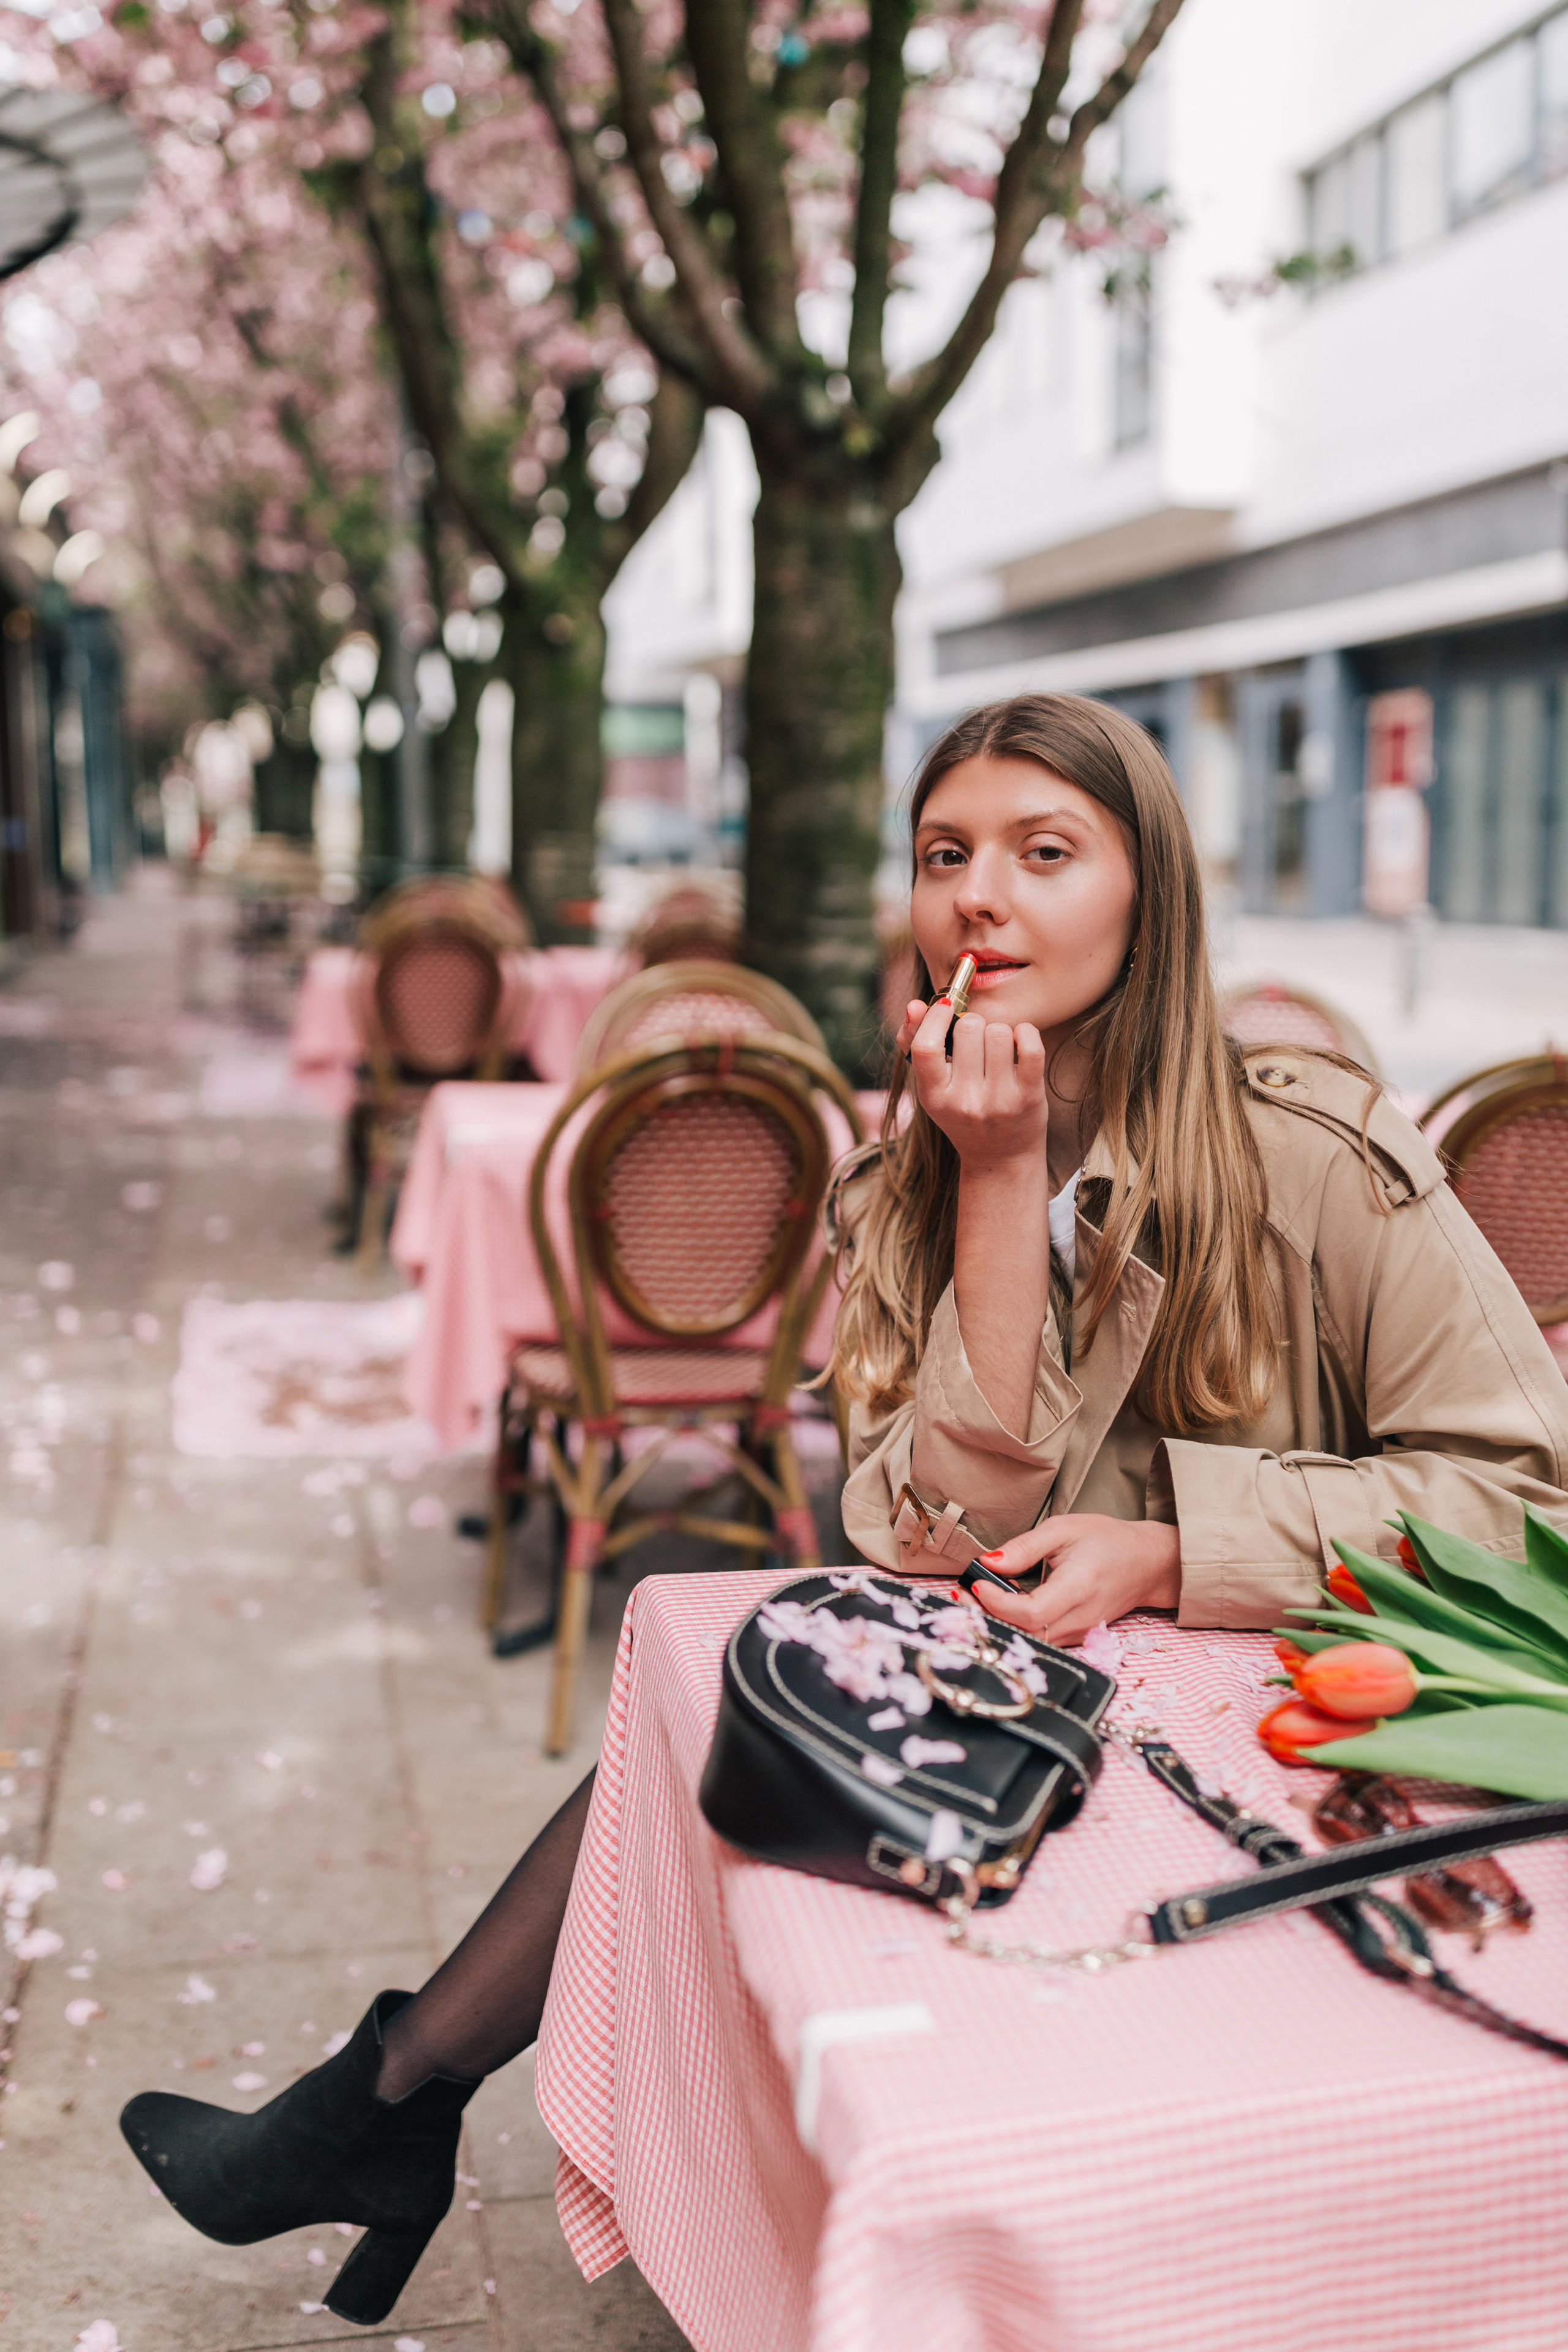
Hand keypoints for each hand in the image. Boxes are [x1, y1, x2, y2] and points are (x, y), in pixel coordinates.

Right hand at [895, 994, 1046, 1174]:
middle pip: (969, 1028)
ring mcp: (999, 1101)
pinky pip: (1030, 1044)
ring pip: (999, 1031)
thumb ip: (916, 1044)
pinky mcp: (1030, 1097)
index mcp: (934, 1097)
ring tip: (997, 1050)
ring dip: (999, 1032)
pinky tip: (1020, 1042)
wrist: (1001, 1159)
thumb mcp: (933, 1088)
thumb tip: (914, 1005)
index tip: (945, 1007)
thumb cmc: (964, 1114)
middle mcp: (965, 1102)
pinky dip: (1026, 1033)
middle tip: (976, 1041)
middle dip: (973, 1024)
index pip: (926, 1047)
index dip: (935, 1017)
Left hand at [961, 1515, 1179, 1645]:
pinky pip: (1040, 1641)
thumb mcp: (1064, 1529)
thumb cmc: (1108, 1541)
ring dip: (999, 1624)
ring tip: (976, 1599)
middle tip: (963, 1594)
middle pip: (1025, 1633)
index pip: (1031, 1612)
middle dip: (987, 1617)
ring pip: (1030, 1642)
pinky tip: (1002, 1608)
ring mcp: (1080, 1633)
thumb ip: (1024, 1547)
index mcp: (1079, 1587)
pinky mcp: (1077, 1638)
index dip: (997, 1603)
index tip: (976, 1583)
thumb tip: (987, 1563)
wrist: (1147, 1563)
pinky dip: (1016, 1628)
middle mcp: (1080, 1618)